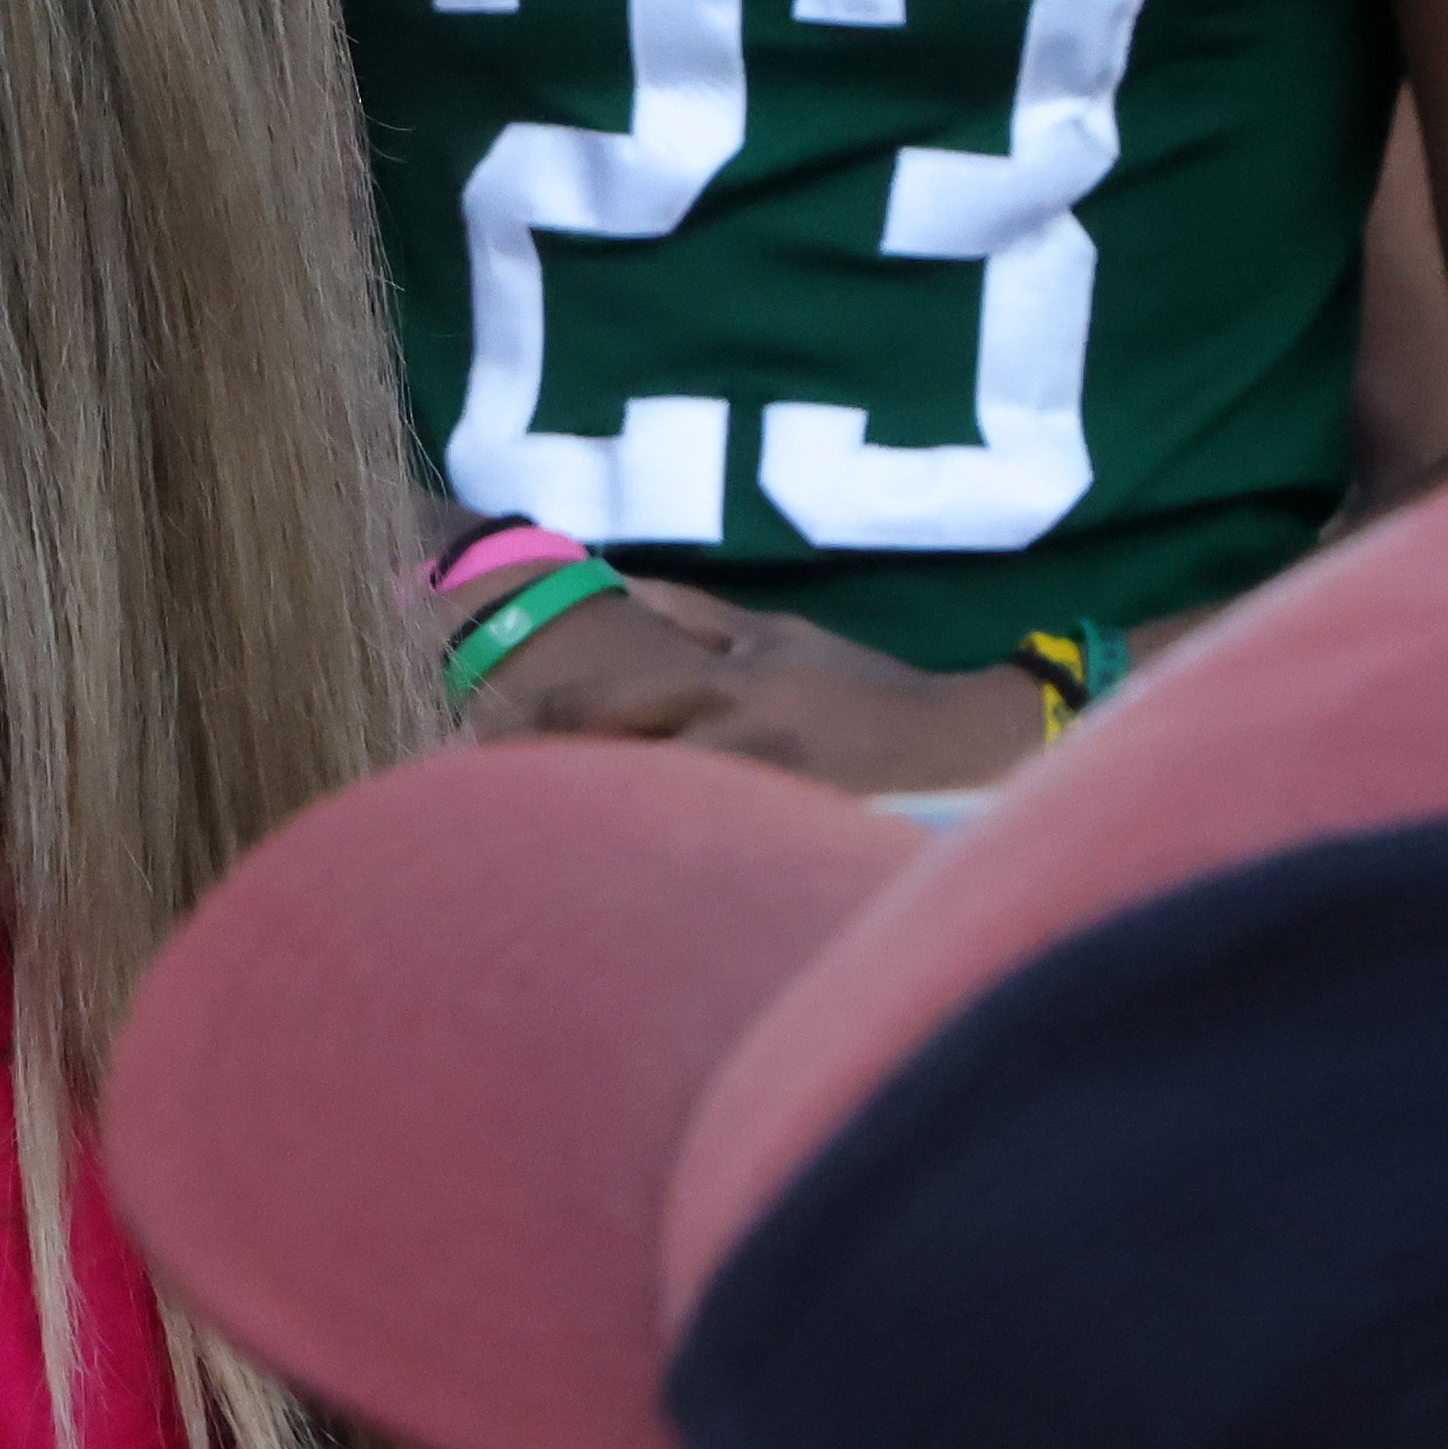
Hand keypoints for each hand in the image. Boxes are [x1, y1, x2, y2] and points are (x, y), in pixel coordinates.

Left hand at [479, 571, 1049, 794]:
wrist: (954, 748)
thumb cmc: (858, 683)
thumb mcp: (778, 632)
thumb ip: (693, 613)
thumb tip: (618, 583)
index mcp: (726, 687)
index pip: (607, 708)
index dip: (543, 722)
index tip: (497, 728)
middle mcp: (735, 745)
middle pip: (614, 772)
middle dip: (553, 782)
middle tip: (492, 793)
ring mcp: (757, 800)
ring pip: (651, 817)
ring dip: (599, 820)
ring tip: (543, 832)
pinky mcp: (778, 841)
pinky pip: (702, 848)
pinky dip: (660, 849)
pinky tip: (624, 866)